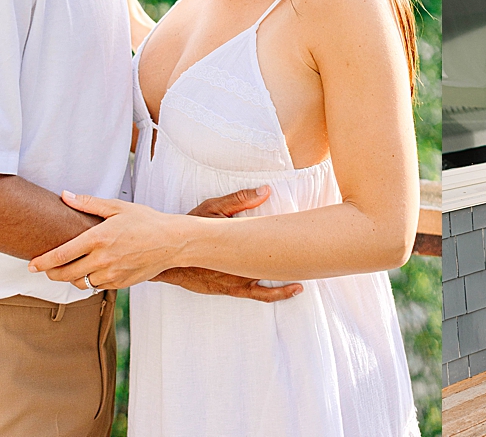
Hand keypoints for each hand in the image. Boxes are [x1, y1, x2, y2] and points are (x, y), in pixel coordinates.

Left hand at [29, 193, 180, 289]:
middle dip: (51, 274)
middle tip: (46, 269)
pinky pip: (97, 287)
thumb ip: (88, 203)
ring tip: (70, 270)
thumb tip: (64, 195)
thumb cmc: (146, 221)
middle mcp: (103, 259)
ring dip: (71, 279)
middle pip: (65, 274)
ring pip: (80, 283)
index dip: (42, 262)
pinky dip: (90, 281)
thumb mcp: (117, 207)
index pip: (61, 255)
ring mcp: (112, 274)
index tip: (31, 265)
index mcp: (98, 238)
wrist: (172, 241)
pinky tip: (92, 271)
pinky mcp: (120, 283)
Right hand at [167, 185, 303, 300]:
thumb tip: (265, 190)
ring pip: (270, 280)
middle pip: (274, 262)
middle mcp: (239, 265)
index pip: (270, 242)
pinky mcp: (231, 289)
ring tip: (310, 273)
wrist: (168, 255)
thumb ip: (238, 200)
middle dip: (294, 259)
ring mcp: (236, 279)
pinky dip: (277, 293)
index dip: (290, 241)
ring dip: (289, 277)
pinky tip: (294, 289)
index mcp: (238, 244)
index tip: (307, 235)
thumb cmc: (191, 229)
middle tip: (317, 256)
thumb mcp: (212, 210)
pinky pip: (259, 294)